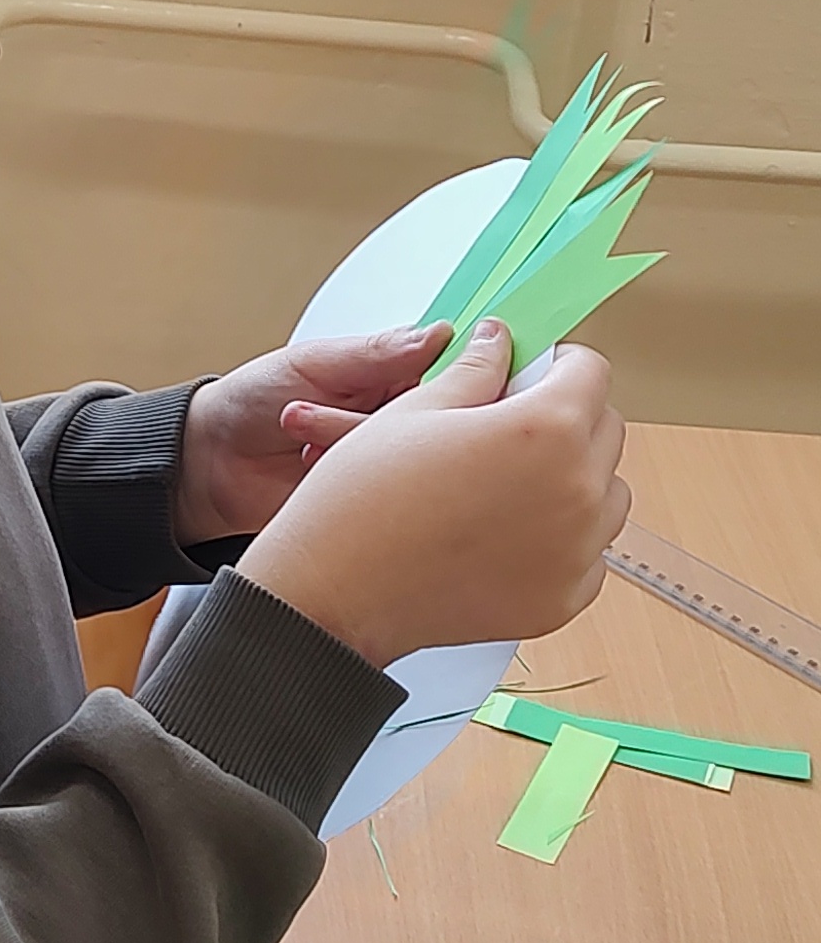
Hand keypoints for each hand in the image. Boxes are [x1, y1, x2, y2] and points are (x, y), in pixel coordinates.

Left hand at [173, 325, 452, 543]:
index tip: (433, 379)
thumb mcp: (313, 364)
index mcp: (389, 376)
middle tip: (333, 409)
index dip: (450, 377)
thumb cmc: (251, 401)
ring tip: (299, 429)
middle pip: (433, 422)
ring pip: (406, 459)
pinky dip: (345, 480)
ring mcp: (382, 464)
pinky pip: (382, 498)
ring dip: (346, 441)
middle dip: (379, 416)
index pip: (446, 374)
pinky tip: (309, 464)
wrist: (208, 464)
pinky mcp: (367, 503)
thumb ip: (377, 353)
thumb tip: (439, 334)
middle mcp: (394, 420)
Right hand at [234, 323, 630, 667]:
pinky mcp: (563, 598)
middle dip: (568, 418)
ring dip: (574, 479)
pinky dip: (562, 539)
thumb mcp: (416, 409)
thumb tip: (498, 343)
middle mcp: (576, 490)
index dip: (556, 366)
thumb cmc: (364, 503)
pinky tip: (507, 534)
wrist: (335, 591)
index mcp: (547, 429)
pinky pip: (589, 554)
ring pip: (607, 494)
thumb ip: (475, 368)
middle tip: (510, 429)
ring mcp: (576, 551)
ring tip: (509, 485)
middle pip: (606, 430)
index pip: (591, 372)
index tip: (531, 376)